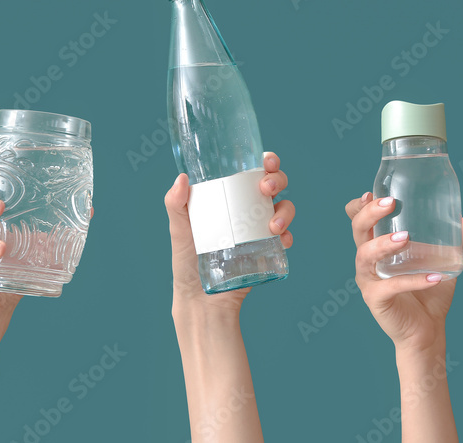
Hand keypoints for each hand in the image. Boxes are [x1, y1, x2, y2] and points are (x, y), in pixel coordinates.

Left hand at [165, 152, 294, 317]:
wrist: (200, 299)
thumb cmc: (186, 261)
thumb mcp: (179, 230)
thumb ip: (175, 204)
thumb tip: (182, 178)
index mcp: (231, 196)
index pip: (253, 172)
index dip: (267, 162)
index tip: (267, 161)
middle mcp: (249, 209)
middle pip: (275, 185)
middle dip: (278, 180)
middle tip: (266, 188)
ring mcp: (260, 229)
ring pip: (284, 209)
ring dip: (285, 211)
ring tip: (273, 226)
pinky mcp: (268, 251)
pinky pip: (286, 238)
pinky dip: (288, 236)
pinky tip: (281, 239)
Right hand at [346, 195, 462, 352]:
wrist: (428, 330)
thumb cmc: (430, 293)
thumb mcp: (445, 261)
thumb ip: (459, 240)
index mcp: (377, 246)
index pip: (358, 220)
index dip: (359, 205)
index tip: (372, 192)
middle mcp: (368, 260)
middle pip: (357, 230)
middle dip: (369, 213)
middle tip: (390, 203)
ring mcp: (369, 279)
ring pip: (365, 256)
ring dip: (383, 244)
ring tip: (406, 238)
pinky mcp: (376, 299)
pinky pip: (391, 286)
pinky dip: (412, 280)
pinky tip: (434, 277)